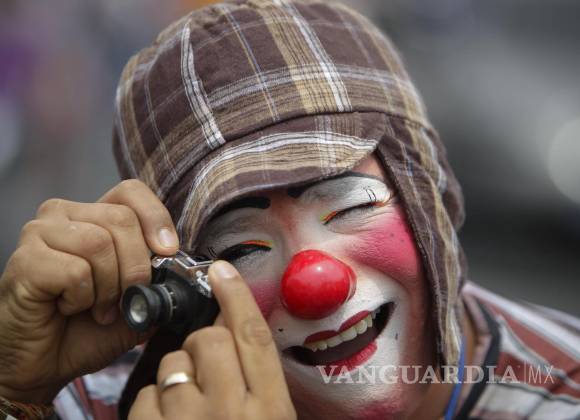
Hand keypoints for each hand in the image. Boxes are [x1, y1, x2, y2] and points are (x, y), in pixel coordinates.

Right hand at [0, 180, 178, 403]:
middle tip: (124, 300)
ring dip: (108, 288)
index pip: (130, 191)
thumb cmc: (87, 329)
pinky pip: (75, 270)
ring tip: (95, 308)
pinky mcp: (25, 259)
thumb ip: (160, 279)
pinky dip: (82, 299)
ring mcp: (40, 233)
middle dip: (136, 268)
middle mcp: (64, 215)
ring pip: (99, 243)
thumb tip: (182, 268)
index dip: (155, 218)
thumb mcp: (138, 302)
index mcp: (94, 216)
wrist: (45, 364)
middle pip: (122, 219)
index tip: (167, 250)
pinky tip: (67, 308)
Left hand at [128, 261, 295, 419]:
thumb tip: (238, 330)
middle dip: (202, 343)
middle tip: (204, 366)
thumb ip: (260, 381)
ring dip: (177, 375)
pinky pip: (145, 394)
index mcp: (270, 410)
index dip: (237, 297)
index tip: (223, 271)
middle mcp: (231, 414)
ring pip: (173, 363)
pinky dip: (153, 404)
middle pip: (210, 340)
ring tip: (187, 404)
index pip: (254, 337)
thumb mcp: (270, 419)